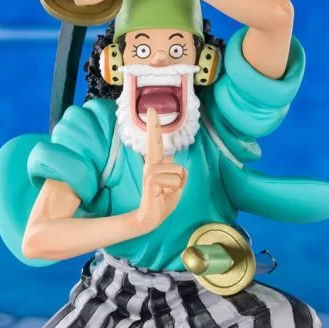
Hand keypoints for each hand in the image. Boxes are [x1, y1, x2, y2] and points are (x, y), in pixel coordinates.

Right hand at [135, 108, 186, 232]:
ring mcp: (149, 173)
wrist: (151, 218)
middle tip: (151, 109)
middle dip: (154, 126)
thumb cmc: (163, 201)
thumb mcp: (177, 186)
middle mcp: (151, 165)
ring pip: (178, 170)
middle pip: (156, 143)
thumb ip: (179, 174)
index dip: (155, 127)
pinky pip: (174, 181)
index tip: (151, 110)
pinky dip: (174, 190)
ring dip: (177, 183)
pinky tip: (163, 194)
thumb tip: (178, 165)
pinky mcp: (151, 181)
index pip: (157, 143)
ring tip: (167, 191)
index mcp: (157, 164)